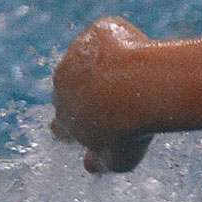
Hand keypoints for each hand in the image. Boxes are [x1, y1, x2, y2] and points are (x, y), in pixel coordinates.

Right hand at [51, 17, 155, 172]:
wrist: (141, 88)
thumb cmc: (132, 128)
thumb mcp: (119, 158)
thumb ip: (103, 162)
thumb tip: (92, 167)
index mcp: (66, 121)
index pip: (60, 128)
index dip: (76, 126)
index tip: (94, 124)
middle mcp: (62, 86)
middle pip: (67, 90)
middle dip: (85, 93)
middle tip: (112, 95)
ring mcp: (77, 57)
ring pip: (86, 60)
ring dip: (104, 65)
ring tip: (134, 72)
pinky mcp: (96, 33)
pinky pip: (108, 35)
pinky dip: (121, 41)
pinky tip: (141, 49)